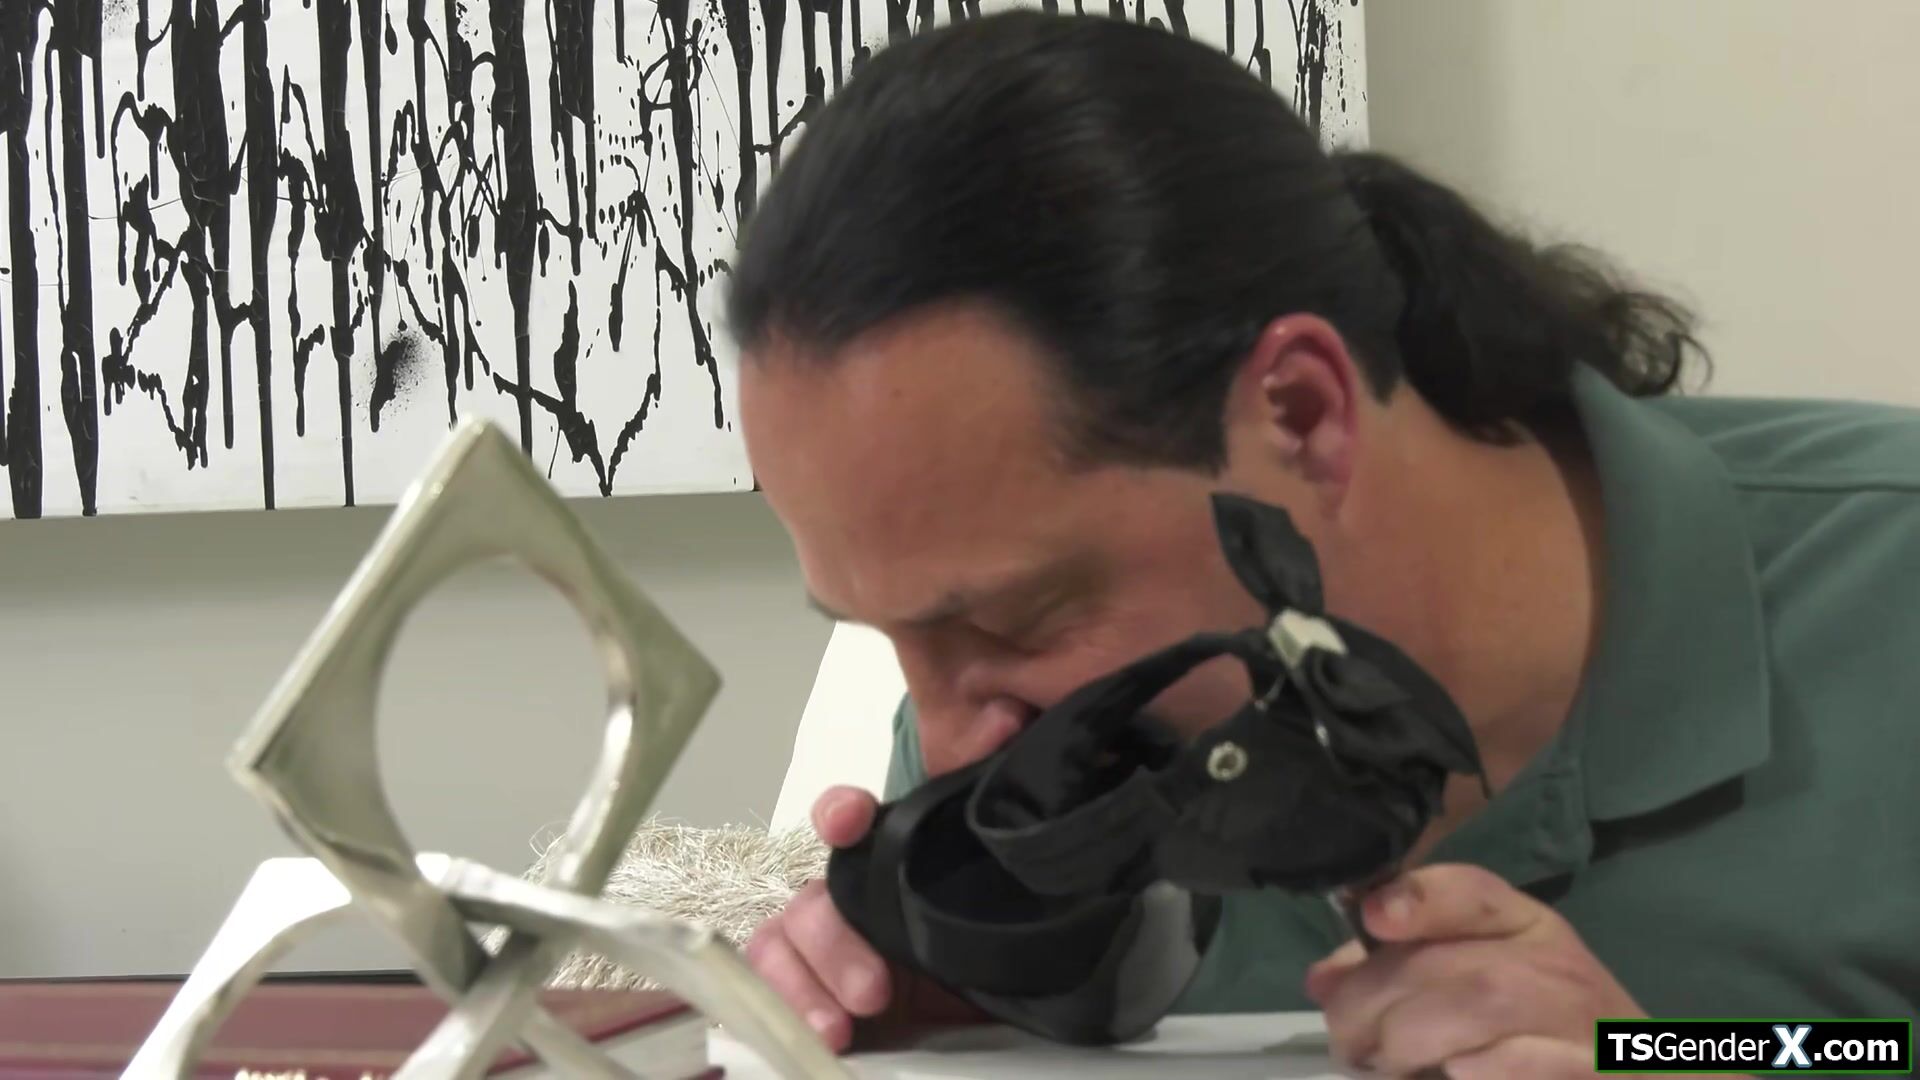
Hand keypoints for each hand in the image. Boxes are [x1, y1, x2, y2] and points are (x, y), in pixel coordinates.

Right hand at [744, 786, 981, 1051]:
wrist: (998, 997)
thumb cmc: (992, 928)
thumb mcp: (1000, 886)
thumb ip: (995, 822)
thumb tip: (1004, 730)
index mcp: (886, 861)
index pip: (846, 819)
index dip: (840, 813)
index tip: (851, 820)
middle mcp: (848, 899)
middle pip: (812, 902)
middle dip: (834, 943)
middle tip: (874, 992)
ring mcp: (826, 949)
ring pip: (780, 945)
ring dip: (801, 984)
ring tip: (837, 1028)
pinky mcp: (817, 995)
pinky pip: (779, 993)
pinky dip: (789, 1011)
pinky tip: (822, 1035)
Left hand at [1304, 863, 1643, 1078]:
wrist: (1645, 1078)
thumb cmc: (1548, 1029)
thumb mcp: (1486, 977)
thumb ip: (1405, 969)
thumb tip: (1324, 979)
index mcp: (1524, 926)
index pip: (1470, 892)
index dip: (1418, 898)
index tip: (1376, 916)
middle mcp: (1552, 964)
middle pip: (1441, 964)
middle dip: (1370, 1003)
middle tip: (1349, 1040)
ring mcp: (1573, 1025)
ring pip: (1467, 1012)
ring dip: (1404, 1046)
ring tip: (1388, 1067)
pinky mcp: (1576, 1075)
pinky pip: (1499, 1070)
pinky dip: (1465, 1074)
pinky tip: (1453, 1078)